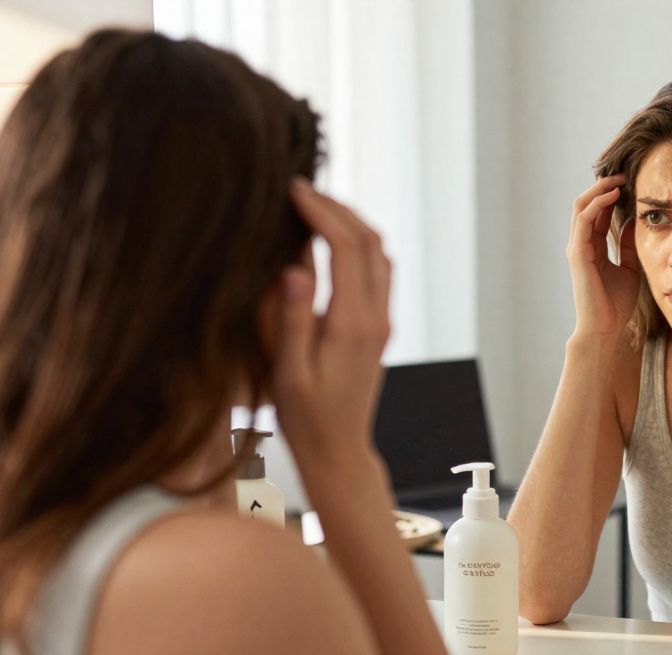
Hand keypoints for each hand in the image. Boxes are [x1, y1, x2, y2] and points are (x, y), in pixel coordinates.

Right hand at [263, 178, 391, 457]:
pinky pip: (378, 270)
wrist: (338, 449)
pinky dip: (357, 242)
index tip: (293, 190)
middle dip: (337, 207)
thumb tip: (295, 268)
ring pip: (379, 252)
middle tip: (301, 188)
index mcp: (352, 324)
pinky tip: (329, 238)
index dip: (322, 212)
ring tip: (313, 204)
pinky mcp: (379, 325)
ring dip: (351, 221)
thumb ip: (291, 320)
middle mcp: (376, 317)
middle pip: (369, 241)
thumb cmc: (306, 417)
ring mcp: (382, 320)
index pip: (346, 248)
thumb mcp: (288, 373)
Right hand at [566, 174, 641, 341]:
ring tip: (619, 179)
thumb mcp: (631, 267)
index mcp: (592, 246)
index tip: (631, 182)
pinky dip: (596, 204)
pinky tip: (613, 195)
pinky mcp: (577, 253)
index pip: (598, 212)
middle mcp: (581, 243)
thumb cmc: (616, 304)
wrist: (606, 328)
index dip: (611, 194)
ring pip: (581, 206)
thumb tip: (634, 221)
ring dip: (599, 189)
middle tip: (625, 173)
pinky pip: (583, 220)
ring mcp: (577, 247)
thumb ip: (629, 245)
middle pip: (586, 203)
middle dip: (604, 185)